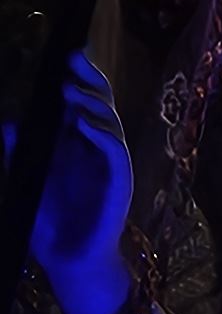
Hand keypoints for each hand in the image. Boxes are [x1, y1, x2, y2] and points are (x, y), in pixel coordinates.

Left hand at [9, 54, 136, 313]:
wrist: (69, 260)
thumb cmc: (51, 223)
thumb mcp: (28, 179)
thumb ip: (19, 151)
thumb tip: (7, 122)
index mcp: (77, 145)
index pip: (83, 102)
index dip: (80, 76)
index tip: (68, 52)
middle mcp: (97, 149)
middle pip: (99, 104)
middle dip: (89, 78)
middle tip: (73, 56)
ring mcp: (110, 164)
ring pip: (108, 122)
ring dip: (91, 103)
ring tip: (69, 87)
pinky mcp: (119, 183)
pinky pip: (114, 153)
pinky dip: (101, 136)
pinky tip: (86, 124)